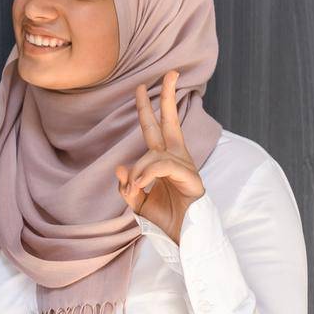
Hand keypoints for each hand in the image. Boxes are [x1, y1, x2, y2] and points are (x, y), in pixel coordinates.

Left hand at [115, 69, 204, 244]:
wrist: (185, 240)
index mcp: (165, 159)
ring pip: (155, 155)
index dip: (148, 108)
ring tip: (134, 190)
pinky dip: (147, 176)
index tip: (142, 86)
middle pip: (170, 122)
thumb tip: (121, 168)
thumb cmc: (165, 220)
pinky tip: (140, 188)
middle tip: (168, 72)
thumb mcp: (138, 202)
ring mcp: (187, 167)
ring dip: (140, 172)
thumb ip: (128, 186)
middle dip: (167, 97)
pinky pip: (163, 168)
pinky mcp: (193, 180)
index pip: (155, 128)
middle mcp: (178, 158)